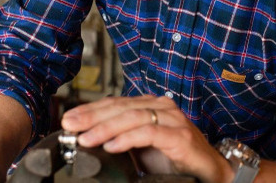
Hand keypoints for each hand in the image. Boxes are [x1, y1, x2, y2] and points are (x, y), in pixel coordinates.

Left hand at [61, 95, 232, 182]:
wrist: (208, 173)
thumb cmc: (173, 159)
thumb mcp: (139, 147)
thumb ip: (119, 137)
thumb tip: (85, 137)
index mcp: (150, 106)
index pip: (115, 102)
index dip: (90, 110)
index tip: (68, 119)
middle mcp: (161, 107)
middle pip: (120, 107)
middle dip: (91, 116)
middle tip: (70, 126)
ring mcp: (172, 120)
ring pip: (132, 117)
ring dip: (105, 128)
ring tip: (85, 139)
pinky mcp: (180, 136)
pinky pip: (149, 133)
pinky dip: (127, 139)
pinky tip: (111, 146)